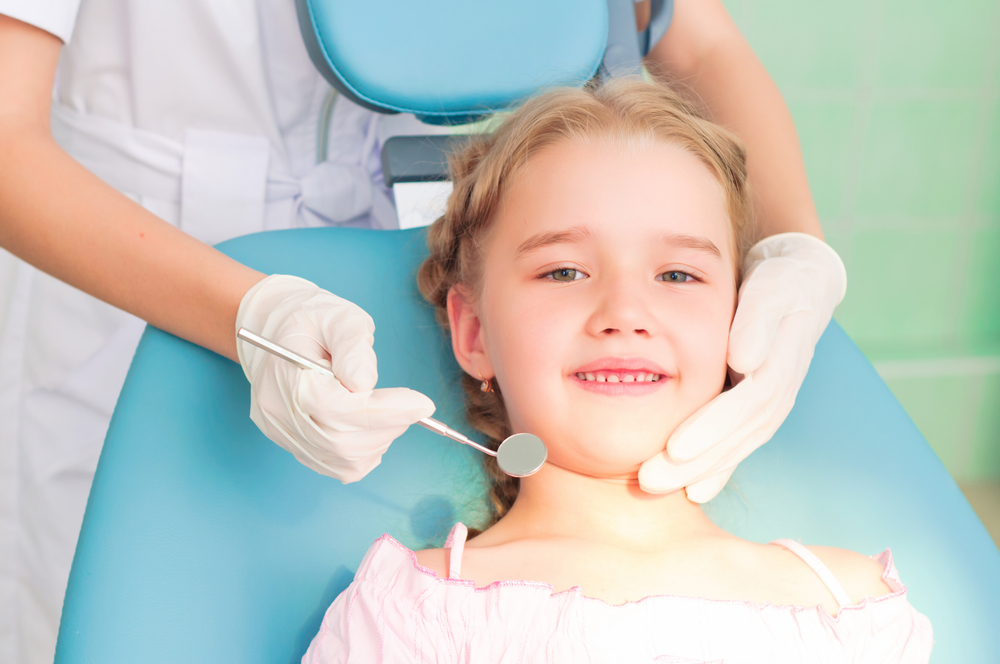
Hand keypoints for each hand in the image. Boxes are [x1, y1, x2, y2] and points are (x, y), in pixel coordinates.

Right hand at [236, 275, 435, 482]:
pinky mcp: (293, 445)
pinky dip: (364, 452)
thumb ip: (353, 346)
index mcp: (288, 377)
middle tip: (410, 406)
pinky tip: (370, 426)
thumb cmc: (311, 319)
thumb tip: (365, 384)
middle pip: (342, 442)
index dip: (385, 412)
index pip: (338, 410)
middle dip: (388, 427)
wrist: (275, 330)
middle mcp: (280, 414)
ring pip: (343, 461)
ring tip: (385, 409)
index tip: (422, 404)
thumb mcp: (338, 315)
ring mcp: (284, 433)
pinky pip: (337, 466)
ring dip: (379, 440)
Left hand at [638, 233, 846, 501]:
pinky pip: (737, 445)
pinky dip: (716, 469)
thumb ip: (758, 322)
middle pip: (736, 436)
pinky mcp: (755, 410)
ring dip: (698, 470)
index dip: (711, 428)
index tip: (676, 449)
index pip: (744, 405)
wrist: (798, 285)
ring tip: (655, 485)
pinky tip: (691, 491)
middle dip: (695, 463)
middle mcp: (775, 394)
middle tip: (650, 480)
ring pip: (734, 446)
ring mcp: (767, 405)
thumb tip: (744, 359)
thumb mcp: (772, 292)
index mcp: (778, 365)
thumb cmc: (779, 285)